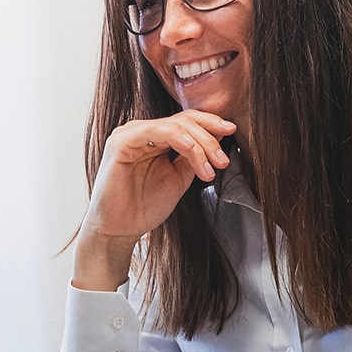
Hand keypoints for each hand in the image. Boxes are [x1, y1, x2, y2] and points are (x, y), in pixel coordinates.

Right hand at [72, 110, 237, 290]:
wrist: (119, 231)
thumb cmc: (143, 208)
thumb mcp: (178, 179)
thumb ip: (194, 159)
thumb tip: (217, 139)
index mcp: (153, 138)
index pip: (186, 121)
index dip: (211, 125)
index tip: (232, 132)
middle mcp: (141, 132)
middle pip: (184, 121)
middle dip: (210, 138)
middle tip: (223, 160)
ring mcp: (129, 134)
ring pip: (175, 126)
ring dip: (200, 144)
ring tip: (213, 167)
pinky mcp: (121, 142)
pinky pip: (157, 131)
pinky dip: (181, 141)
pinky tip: (194, 154)